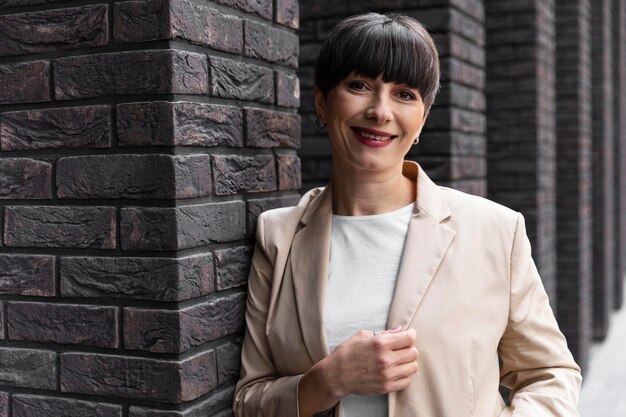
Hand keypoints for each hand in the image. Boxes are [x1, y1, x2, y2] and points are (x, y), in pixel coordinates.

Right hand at [298, 327, 417, 416]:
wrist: (336, 375)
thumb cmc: (347, 353)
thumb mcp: (362, 336)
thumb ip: (383, 333)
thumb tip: (399, 330)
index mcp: (379, 343)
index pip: (409, 338)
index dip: (411, 334)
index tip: (409, 334)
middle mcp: (385, 359)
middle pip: (414, 353)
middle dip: (409, 348)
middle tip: (401, 347)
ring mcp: (387, 375)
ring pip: (412, 367)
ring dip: (407, 362)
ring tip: (398, 360)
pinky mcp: (386, 387)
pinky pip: (406, 381)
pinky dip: (403, 375)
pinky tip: (395, 370)